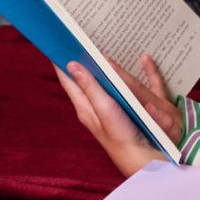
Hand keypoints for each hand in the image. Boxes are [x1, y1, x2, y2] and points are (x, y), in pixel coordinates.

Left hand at [56, 53, 182, 176]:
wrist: (143, 158)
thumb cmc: (121, 135)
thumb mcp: (103, 108)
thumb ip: (89, 86)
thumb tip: (71, 64)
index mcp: (83, 105)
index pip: (66, 79)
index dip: (60, 61)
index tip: (56, 42)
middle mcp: (92, 106)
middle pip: (80, 79)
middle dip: (75, 60)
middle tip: (74, 40)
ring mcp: (106, 108)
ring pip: (96, 82)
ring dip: (93, 66)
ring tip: (92, 48)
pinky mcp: (122, 110)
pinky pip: (118, 87)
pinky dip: (120, 74)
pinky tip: (135, 63)